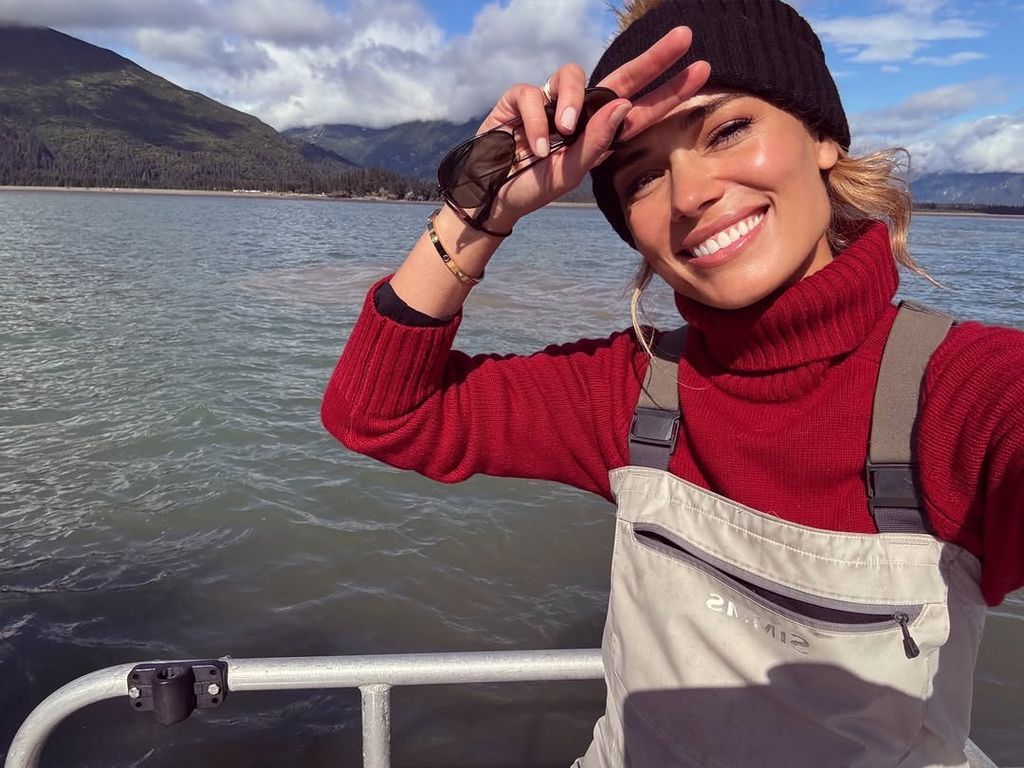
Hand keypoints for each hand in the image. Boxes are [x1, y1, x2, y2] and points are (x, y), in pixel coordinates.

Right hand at [478, 26, 710, 231]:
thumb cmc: (534, 186)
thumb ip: (597, 141)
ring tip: (565, 133)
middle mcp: (579, 111)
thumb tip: (624, 104)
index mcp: (598, 132)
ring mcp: (550, 101)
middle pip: (621, 75)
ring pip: (572, 74)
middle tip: (684, 37)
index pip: (640, 109)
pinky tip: (535, 146)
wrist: (492, 196)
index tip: (702, 69)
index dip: (669, 90)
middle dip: (653, 57)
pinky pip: (533, 93)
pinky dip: (536, 121)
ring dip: (572, 101)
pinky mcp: (519, 99)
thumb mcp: (572, 172)